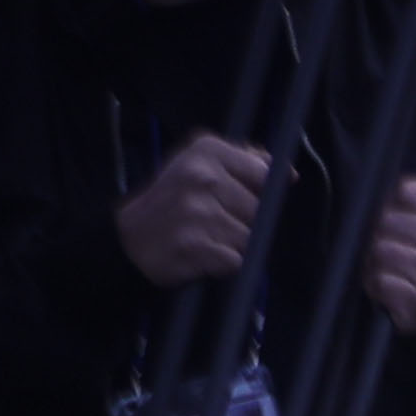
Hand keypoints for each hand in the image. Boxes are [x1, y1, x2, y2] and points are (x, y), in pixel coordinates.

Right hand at [115, 129, 271, 288]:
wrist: (128, 240)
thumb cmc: (173, 202)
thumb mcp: (200, 166)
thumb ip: (245, 162)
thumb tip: (287, 172)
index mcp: (207, 150)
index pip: (264, 175)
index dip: (259, 192)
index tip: (236, 197)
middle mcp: (202, 176)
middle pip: (259, 210)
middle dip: (244, 221)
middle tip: (211, 221)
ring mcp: (197, 211)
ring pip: (250, 237)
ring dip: (234, 245)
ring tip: (206, 238)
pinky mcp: (195, 245)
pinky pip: (236, 261)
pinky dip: (224, 264)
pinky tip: (202, 255)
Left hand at [363, 156, 415, 331]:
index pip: (407, 190)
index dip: (395, 199)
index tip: (403, 211)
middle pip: (390, 221)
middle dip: (382, 229)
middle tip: (390, 239)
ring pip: (385, 251)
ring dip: (377, 256)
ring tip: (387, 262)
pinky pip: (385, 283)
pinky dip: (378, 282)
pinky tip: (388, 282)